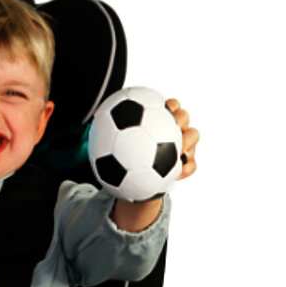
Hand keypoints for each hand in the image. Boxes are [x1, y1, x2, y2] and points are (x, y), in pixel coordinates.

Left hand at [112, 98, 199, 231]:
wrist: (134, 181)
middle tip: (171, 126)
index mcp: (158, 121)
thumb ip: (108, 132)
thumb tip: (92, 121)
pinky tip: (179, 173)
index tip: (163, 109)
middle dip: (180, 119)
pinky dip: (187, 168)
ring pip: (193, 137)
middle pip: (183, 117)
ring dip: (187, 141)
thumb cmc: (123, 160)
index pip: (169, 105)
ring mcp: (182, 147)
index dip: (169, 105)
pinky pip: (192, 164)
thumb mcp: (115, 145)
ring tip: (179, 149)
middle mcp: (173, 131)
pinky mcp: (186, 164)